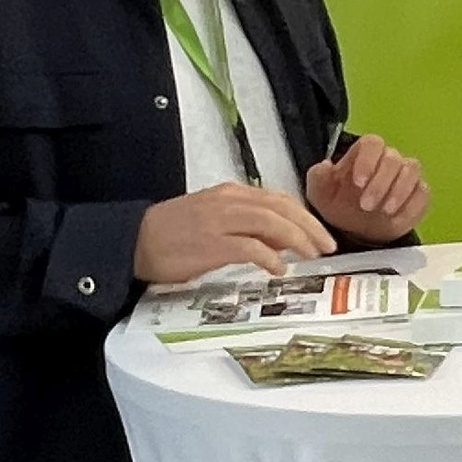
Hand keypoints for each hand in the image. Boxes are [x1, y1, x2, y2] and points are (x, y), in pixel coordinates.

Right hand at [135, 182, 335, 281]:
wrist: (132, 241)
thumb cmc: (173, 234)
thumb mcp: (215, 221)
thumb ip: (248, 227)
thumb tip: (282, 241)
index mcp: (230, 193)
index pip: (278, 199)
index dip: (304, 215)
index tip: (321, 234)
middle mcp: (228, 202)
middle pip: (281, 208)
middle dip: (310, 226)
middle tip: (328, 246)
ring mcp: (219, 221)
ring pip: (271, 222)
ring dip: (297, 239)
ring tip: (312, 256)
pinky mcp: (210, 243)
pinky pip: (249, 247)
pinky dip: (269, 256)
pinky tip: (280, 268)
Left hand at [305, 133, 429, 242]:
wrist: (356, 230)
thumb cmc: (340, 205)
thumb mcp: (320, 193)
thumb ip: (318, 177)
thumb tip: (325, 166)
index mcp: (365, 153)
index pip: (372, 143)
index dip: (367, 160)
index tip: (357, 182)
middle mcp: (389, 159)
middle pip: (393, 159)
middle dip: (380, 182)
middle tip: (366, 205)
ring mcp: (407, 176)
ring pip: (412, 171)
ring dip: (399, 191)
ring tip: (384, 211)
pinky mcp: (419, 194)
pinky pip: (423, 193)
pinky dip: (411, 205)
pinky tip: (396, 217)